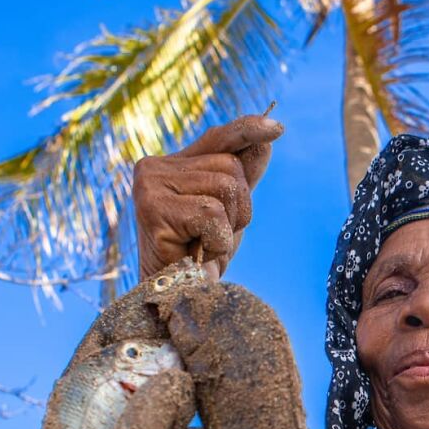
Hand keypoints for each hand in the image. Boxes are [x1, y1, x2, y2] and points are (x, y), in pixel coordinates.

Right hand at [133, 113, 284, 280]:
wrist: (177, 300)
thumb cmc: (200, 256)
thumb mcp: (230, 212)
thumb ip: (243, 177)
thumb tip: (266, 138)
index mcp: (169, 165)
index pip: (217, 138)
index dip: (248, 131)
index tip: (278, 129)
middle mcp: (154, 168)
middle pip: (230, 166)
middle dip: (239, 207)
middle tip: (214, 236)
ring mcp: (150, 186)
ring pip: (225, 187)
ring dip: (228, 226)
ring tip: (204, 245)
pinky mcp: (153, 210)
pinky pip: (212, 213)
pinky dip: (216, 240)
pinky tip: (198, 254)